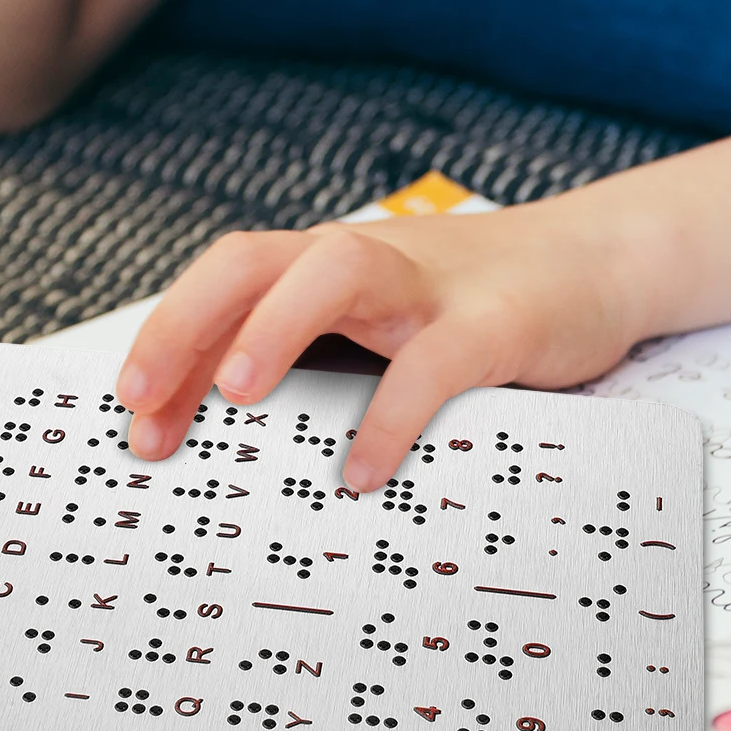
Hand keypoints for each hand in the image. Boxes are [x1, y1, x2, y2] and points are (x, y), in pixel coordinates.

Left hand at [115, 197, 645, 490]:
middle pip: (253, 259)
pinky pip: (433, 360)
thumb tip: (239, 448)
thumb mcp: (386, 326)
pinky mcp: (496, 321)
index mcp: (329, 266)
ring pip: (337, 272)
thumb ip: (327, 361)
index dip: (168, 338)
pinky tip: (363, 471)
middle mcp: (367, 263)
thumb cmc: (474, 308)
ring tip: (239, 398)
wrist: (599, 261)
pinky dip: (392, 414)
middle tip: (144, 408)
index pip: (226, 280)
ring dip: (276, 326)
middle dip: (185, 326)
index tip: (131, 417)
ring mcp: (432, 285)